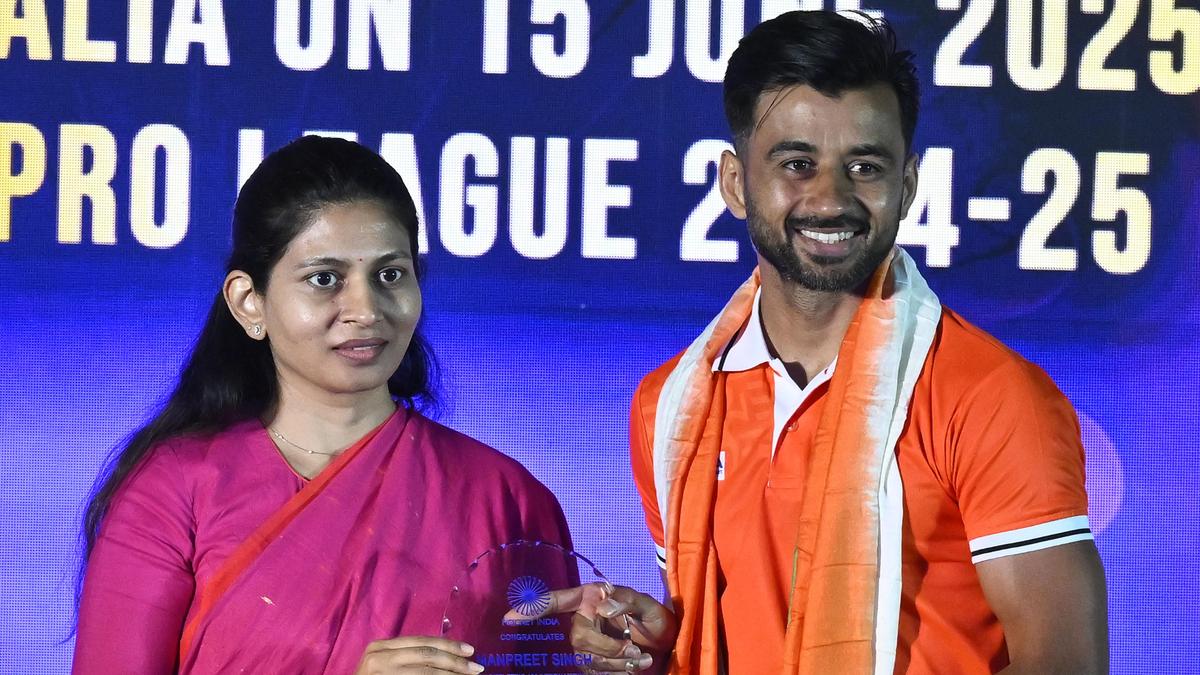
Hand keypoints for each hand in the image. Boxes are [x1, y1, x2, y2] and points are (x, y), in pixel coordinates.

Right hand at [353, 636, 482, 674]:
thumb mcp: (385, 665)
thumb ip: (408, 657)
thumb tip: (447, 656)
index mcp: (380, 647)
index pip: (421, 642)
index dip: (448, 646)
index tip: (470, 651)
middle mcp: (379, 658)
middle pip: (426, 655)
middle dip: (455, 661)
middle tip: (476, 668)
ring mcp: (381, 674)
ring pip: (426, 673)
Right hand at [539, 582, 677, 672]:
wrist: (666, 646)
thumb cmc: (655, 620)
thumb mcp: (648, 605)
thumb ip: (626, 600)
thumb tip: (603, 607)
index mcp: (590, 599)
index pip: (557, 602)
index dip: (533, 609)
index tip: (510, 617)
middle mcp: (582, 620)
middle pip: (578, 638)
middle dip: (607, 648)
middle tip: (634, 651)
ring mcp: (585, 645)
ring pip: (587, 659)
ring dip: (615, 663)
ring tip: (641, 660)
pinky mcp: (592, 665)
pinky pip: (594, 672)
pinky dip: (614, 673)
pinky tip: (632, 670)